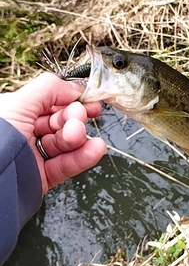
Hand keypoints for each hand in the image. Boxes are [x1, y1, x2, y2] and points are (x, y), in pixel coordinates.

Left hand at [0, 73, 105, 194]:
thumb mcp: (18, 103)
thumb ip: (49, 89)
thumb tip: (73, 89)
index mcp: (16, 112)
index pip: (50, 102)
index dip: (70, 100)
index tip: (88, 99)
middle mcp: (23, 132)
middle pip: (60, 122)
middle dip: (73, 119)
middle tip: (79, 119)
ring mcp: (33, 155)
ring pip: (65, 143)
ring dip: (79, 138)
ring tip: (79, 136)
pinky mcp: (41, 177)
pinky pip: (66, 165)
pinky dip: (82, 157)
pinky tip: (94, 149)